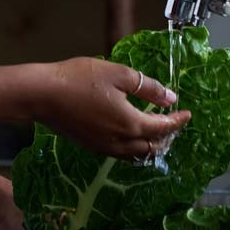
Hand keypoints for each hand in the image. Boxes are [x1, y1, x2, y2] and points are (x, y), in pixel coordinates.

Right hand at [37, 58, 189, 159]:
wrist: (43, 95)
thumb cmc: (80, 79)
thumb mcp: (119, 75)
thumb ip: (148, 88)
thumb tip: (170, 98)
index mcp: (130, 123)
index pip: (162, 128)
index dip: (177, 121)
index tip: (187, 113)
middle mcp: (120, 141)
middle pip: (151, 147)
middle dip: (167, 137)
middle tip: (173, 123)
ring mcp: (104, 147)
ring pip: (136, 155)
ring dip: (150, 146)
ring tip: (156, 133)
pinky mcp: (91, 146)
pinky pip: (121, 154)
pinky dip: (134, 148)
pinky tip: (131, 136)